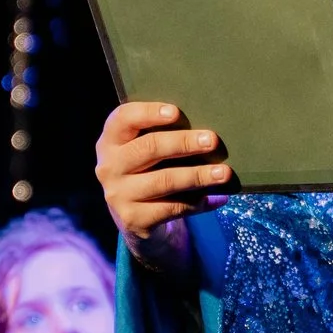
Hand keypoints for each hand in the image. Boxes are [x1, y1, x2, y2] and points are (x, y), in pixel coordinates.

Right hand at [95, 103, 229, 279]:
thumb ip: (163, 135)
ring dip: (198, 175)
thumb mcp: (146, 150)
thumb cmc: (149, 170)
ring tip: (223, 173)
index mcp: (111, 140)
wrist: (134, 217)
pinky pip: (172, 208)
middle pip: (149, 148)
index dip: (149, 113)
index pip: (123, 118)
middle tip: (211, 140)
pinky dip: (197, 202)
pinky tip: (215, 198)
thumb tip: (206, 132)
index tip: (176, 112)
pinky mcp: (133, 220)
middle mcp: (109, 166)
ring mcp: (118, 195)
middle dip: (183, 143)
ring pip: (164, 180)